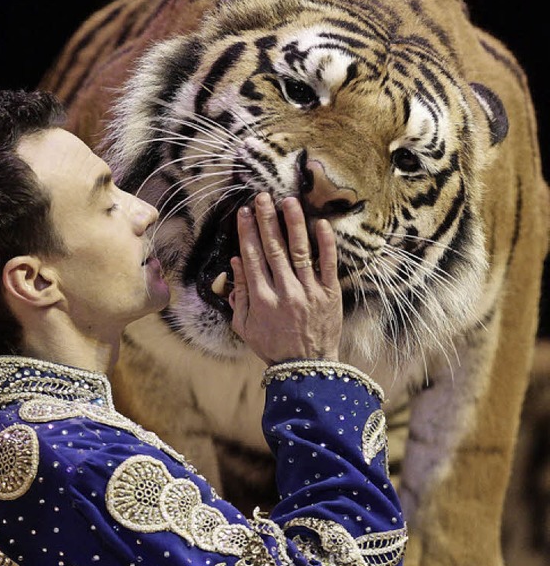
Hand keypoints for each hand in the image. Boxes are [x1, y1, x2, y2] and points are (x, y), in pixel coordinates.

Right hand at [229, 192, 342, 364]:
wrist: (307, 368)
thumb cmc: (272, 346)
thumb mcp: (245, 327)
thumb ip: (238, 296)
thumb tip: (236, 262)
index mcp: (262, 300)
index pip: (252, 257)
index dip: (247, 232)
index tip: (244, 212)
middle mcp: (285, 292)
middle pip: (274, 249)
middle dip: (266, 220)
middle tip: (262, 197)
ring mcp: (309, 292)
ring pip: (300, 251)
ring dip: (293, 224)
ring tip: (288, 201)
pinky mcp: (330, 295)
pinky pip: (328, 264)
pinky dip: (325, 244)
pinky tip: (320, 223)